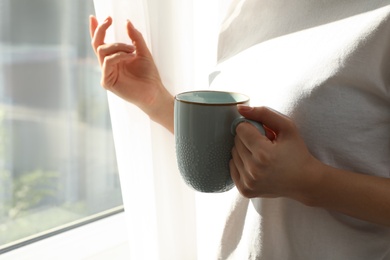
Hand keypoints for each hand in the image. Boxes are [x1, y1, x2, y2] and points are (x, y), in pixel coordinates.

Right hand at [89, 16, 173, 130]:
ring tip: (132, 49)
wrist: (153, 92)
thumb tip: (127, 22)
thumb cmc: (149, 75)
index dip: (96, 29)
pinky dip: (119, 56)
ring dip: (118, 45)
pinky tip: (131, 56)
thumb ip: (135, 37)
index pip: (101, 42)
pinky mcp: (107, 82)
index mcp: (114, 58)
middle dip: (101, 30)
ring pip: (102, 51)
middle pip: (97, 44)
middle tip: (108, 20)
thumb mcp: (143, 51)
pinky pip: (107, 62)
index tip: (94, 17)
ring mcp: (107, 74)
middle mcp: (108, 65)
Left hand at [230, 106, 317, 200]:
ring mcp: (248, 182)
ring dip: (244, 151)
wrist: (304, 181)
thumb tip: (239, 108)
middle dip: (248, 140)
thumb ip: (263, 113)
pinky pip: (232, 167)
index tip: (263, 133)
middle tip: (265, 145)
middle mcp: (254, 170)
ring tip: (262, 156)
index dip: (252, 128)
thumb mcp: (287, 127)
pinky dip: (241, 164)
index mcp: (264, 154)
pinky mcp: (245, 190)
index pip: (241, 129)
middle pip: (236, 142)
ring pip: (233, 154)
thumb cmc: (297, 152)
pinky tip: (256, 165)